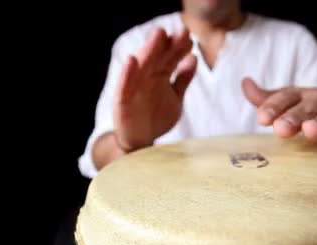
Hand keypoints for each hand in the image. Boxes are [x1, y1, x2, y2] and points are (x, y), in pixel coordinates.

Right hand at [114, 28, 196, 150]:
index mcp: (159, 75)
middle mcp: (146, 77)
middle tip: (180, 31)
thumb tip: (194, 57)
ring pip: (142, 66)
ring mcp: (134, 87)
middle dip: (167, 44)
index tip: (190, 36)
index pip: (170, 57)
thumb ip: (183, 79)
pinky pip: (124, 85)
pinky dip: (126, 73)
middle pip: (157, 57)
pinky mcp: (122, 101)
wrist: (140, 142)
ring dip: (149, 50)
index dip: (179, 47)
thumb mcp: (175, 97)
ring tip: (158, 35)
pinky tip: (131, 60)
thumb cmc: (156, 117)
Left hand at [242, 78, 316, 148]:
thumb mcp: (288, 102)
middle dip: (293, 117)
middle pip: (306, 107)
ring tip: (311, 131)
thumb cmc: (309, 108)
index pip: (284, 98)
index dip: (273, 107)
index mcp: (299, 95)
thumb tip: (245, 83)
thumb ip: (266, 99)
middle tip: (281, 129)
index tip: (262, 119)